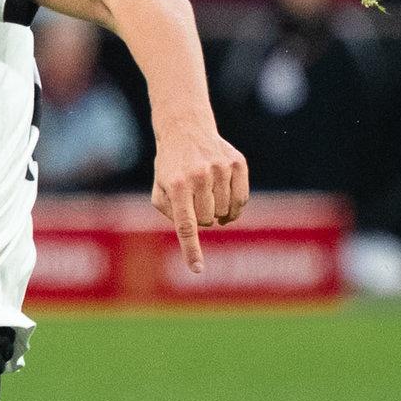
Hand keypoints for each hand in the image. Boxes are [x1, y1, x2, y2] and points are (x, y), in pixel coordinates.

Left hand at [149, 118, 249, 270]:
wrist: (186, 130)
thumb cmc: (170, 167)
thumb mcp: (159, 190)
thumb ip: (171, 214)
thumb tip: (192, 232)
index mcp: (177, 186)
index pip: (186, 225)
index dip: (191, 249)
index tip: (197, 270)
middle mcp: (199, 177)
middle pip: (207, 220)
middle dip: (201, 219)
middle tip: (194, 203)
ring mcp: (221, 169)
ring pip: (225, 211)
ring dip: (217, 211)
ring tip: (206, 196)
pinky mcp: (238, 164)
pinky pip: (242, 199)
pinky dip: (234, 207)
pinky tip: (225, 201)